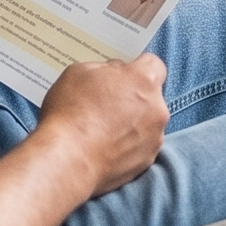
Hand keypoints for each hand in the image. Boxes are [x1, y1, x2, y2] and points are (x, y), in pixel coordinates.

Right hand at [38, 54, 168, 194]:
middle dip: (134, 96)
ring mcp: (154, 138)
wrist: (67, 160)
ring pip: (147, 122)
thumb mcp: (81, 71)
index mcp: (144, 80)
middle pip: (151, 95)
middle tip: (107, 103)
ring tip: (103, 129)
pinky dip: (128, 145)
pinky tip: (105, 146)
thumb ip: (105, 69)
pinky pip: (141, 146)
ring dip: (133, 122)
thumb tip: (114, 75)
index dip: (137, 67)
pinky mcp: (147, 161)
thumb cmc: (71, 112)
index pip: (153, 64)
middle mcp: (157, 108)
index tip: (123, 74)